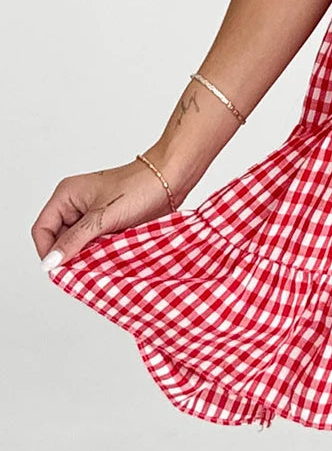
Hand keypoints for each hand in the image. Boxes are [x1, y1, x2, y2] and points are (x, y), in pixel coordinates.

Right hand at [31, 155, 184, 272]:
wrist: (171, 179)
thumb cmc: (139, 187)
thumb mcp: (102, 217)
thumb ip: (74, 241)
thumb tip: (50, 262)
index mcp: (66, 195)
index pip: (42, 230)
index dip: (48, 251)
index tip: (62, 271)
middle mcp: (76, 204)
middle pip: (59, 238)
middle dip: (69, 255)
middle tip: (83, 269)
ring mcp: (92, 213)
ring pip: (78, 243)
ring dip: (86, 255)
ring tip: (99, 262)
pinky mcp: (109, 222)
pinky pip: (95, 243)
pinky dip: (99, 253)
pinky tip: (109, 258)